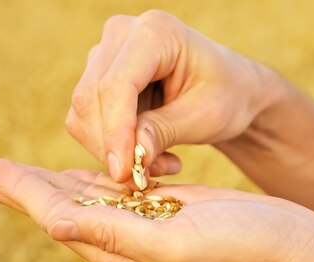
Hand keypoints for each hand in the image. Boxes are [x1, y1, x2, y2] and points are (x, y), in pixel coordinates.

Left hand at [0, 159, 313, 261]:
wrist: (294, 252)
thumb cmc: (243, 251)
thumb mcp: (174, 245)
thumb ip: (114, 236)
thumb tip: (55, 226)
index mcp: (123, 257)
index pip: (59, 219)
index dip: (21, 192)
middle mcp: (129, 245)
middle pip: (64, 210)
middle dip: (25, 188)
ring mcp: (150, 228)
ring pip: (88, 200)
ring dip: (52, 183)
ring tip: (21, 173)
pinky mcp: (170, 211)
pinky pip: (120, 194)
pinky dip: (94, 179)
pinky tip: (79, 174)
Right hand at [66, 10, 279, 181]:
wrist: (231, 88)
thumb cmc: (226, 95)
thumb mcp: (205, 117)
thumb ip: (165, 132)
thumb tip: (131, 159)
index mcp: (156, 32)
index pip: (117, 84)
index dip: (115, 132)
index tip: (124, 173)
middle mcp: (122, 33)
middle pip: (91, 97)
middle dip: (112, 146)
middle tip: (148, 176)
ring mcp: (105, 53)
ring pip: (83, 112)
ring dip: (112, 149)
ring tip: (159, 164)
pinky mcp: (97, 76)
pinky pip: (86, 119)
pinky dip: (110, 145)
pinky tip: (147, 153)